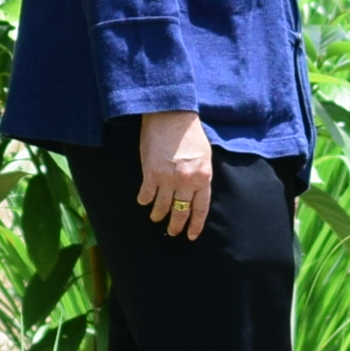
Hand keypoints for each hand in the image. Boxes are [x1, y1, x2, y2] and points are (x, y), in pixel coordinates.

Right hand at [131, 109, 213, 239]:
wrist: (171, 116)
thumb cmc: (190, 133)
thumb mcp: (205, 156)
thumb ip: (202, 175)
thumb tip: (197, 191)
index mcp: (203, 177)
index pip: (200, 209)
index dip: (195, 225)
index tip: (191, 235)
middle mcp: (187, 182)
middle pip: (181, 212)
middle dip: (176, 225)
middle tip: (172, 231)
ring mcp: (168, 179)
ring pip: (162, 207)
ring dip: (158, 215)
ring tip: (156, 218)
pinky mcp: (151, 174)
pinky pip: (146, 196)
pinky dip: (144, 201)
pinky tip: (144, 202)